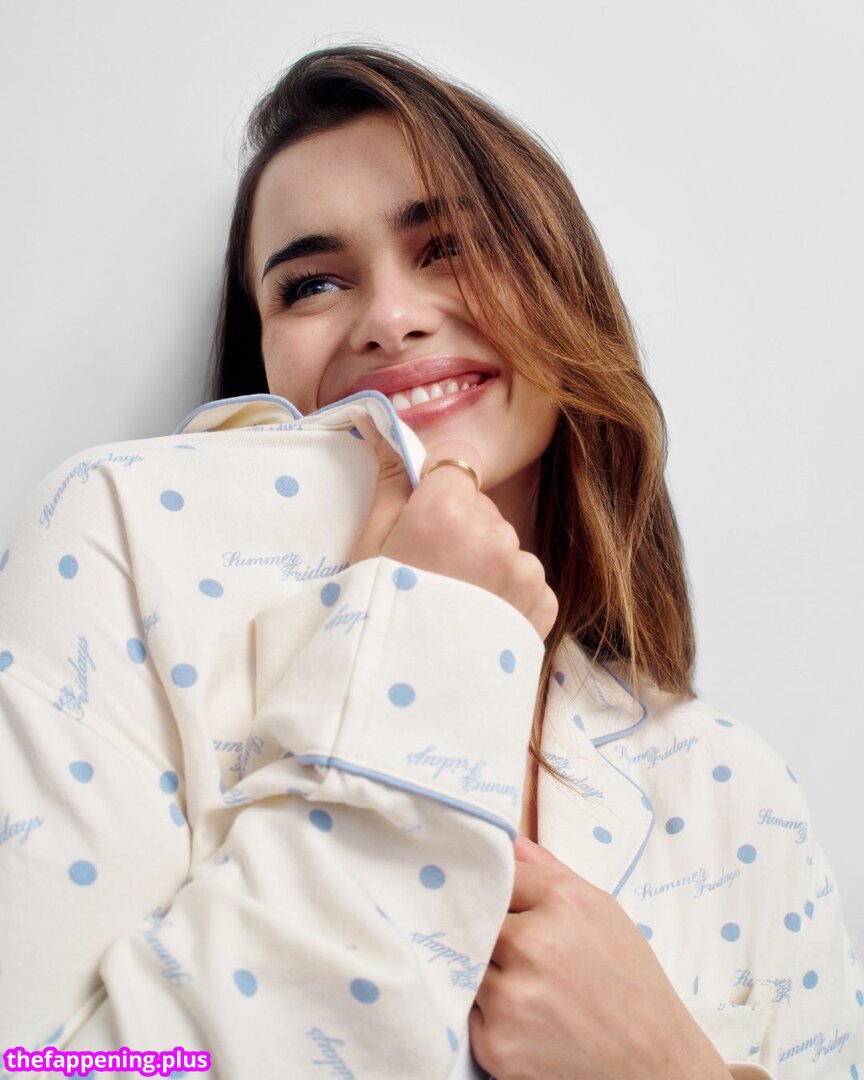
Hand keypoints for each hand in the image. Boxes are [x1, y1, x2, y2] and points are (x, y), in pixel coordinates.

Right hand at [348, 414, 557, 638]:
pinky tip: (476, 618)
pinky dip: (507, 592)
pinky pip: (525, 578)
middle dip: (460, 529)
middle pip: (481, 508)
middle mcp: (494, 535)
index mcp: (446, 513)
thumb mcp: (369, 545)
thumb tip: (380, 424)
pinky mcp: (543, 604)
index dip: (437, 496)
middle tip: (430, 574)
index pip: (455, 469)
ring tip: (452, 603)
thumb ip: (390, 480)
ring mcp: (524, 572)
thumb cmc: (377, 618)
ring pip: (504, 543)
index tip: (421, 526)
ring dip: (486, 562)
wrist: (402, 699)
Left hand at [469, 837, 733, 1079]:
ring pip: (468, 966)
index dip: (502, 894)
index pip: (499, 877)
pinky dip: (489, 1016)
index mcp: (560, 903)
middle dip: (491, 934)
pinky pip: (468, 1013)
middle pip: (475, 920)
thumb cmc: (630, 984)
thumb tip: (508, 841)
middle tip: (520, 953)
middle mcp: (531, 945)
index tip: (505, 906)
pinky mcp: (496, 1044)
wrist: (653, 1066)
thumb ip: (549, 871)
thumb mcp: (602, 911)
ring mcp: (510, 997)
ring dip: (487, 974)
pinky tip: (527, 1019)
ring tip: (530, 987)